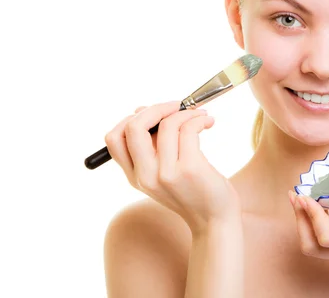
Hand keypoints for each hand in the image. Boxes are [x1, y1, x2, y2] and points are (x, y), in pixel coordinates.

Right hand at [105, 101, 240, 233]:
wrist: (215, 222)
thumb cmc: (193, 192)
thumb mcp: (164, 172)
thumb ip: (152, 146)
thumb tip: (140, 110)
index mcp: (135, 177)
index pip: (113, 139)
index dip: (131, 119)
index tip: (154, 115)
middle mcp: (145, 176)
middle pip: (134, 127)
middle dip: (156, 108)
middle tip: (176, 106)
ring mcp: (166, 174)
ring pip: (166, 124)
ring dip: (186, 111)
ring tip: (200, 115)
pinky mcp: (189, 169)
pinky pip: (188, 129)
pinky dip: (198, 119)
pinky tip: (207, 122)